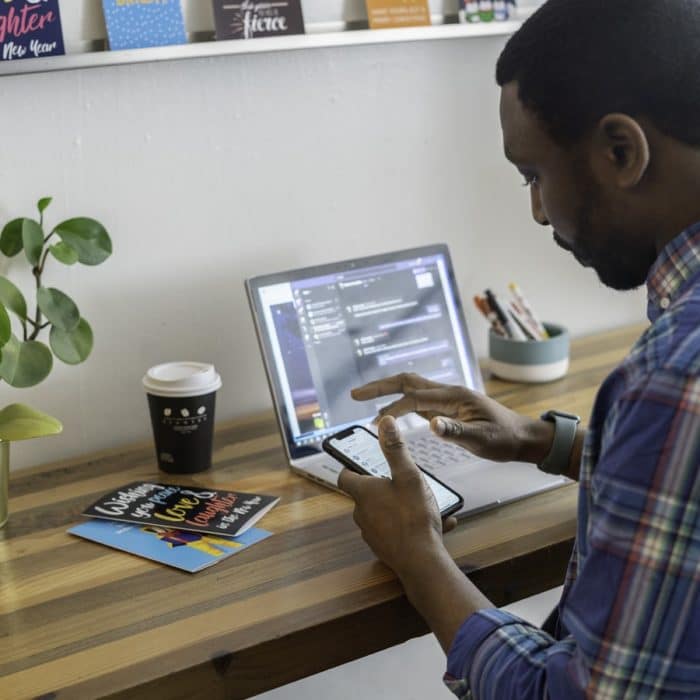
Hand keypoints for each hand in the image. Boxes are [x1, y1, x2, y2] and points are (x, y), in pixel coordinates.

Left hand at [338, 416, 455, 577]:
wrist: (421, 561)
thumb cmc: (413, 516)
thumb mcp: (408, 476)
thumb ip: (396, 449)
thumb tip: (386, 422)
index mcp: (364, 493)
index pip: (345, 477)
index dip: (350, 468)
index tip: (359, 463)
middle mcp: (362, 513)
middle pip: (366, 495)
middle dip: (383, 487)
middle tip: (403, 482)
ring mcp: (372, 533)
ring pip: (383, 513)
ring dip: (400, 507)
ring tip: (426, 505)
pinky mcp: (385, 548)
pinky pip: (396, 531)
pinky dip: (410, 525)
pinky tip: (436, 525)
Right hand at [352, 372, 553, 464]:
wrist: (522, 437)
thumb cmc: (505, 439)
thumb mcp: (483, 440)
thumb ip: (457, 432)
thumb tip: (431, 425)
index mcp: (454, 397)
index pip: (414, 397)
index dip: (391, 405)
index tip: (371, 414)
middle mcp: (448, 393)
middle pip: (407, 382)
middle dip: (380, 386)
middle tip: (355, 394)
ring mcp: (447, 400)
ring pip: (411, 389)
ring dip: (387, 392)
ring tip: (364, 400)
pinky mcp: (447, 409)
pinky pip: (418, 401)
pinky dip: (400, 403)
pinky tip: (391, 412)